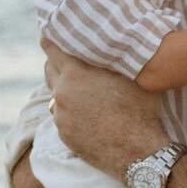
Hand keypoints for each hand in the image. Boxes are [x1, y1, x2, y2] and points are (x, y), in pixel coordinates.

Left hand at [43, 43, 163, 171]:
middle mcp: (62, 94)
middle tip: (63, 58)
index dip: (50, 40)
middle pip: (49, 71)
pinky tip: (85, 112)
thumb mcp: (130, 76)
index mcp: (75, 75)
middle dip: (55, 63)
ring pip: (56, 96)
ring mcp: (61, 117)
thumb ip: (111, 60)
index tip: (47, 34)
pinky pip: (62, 117)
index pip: (53, 50)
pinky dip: (69, 111)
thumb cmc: (140, 111)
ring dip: (63, 89)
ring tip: (78, 88)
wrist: (139, 153)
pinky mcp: (64, 136)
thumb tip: (106, 46)